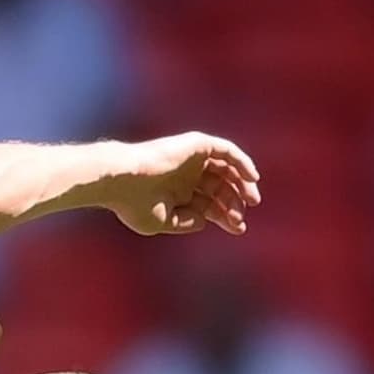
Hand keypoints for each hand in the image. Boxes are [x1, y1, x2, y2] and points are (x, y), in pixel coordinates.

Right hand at [106, 132, 259, 237]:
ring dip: (242, 183)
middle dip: (233, 204)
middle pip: (220, 188)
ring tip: (252, 200)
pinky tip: (252, 177)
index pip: (210, 203)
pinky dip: (241, 161)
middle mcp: (186, 174)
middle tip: (241, 219)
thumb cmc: (134, 204)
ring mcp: (191, 158)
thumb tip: (207, 220)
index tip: (238, 228)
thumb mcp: (162, 221)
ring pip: (226, 168)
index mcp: (178, 192)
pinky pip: (225, 150)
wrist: (121, 180)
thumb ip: (186, 221)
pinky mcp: (195, 145)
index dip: (226, 216)